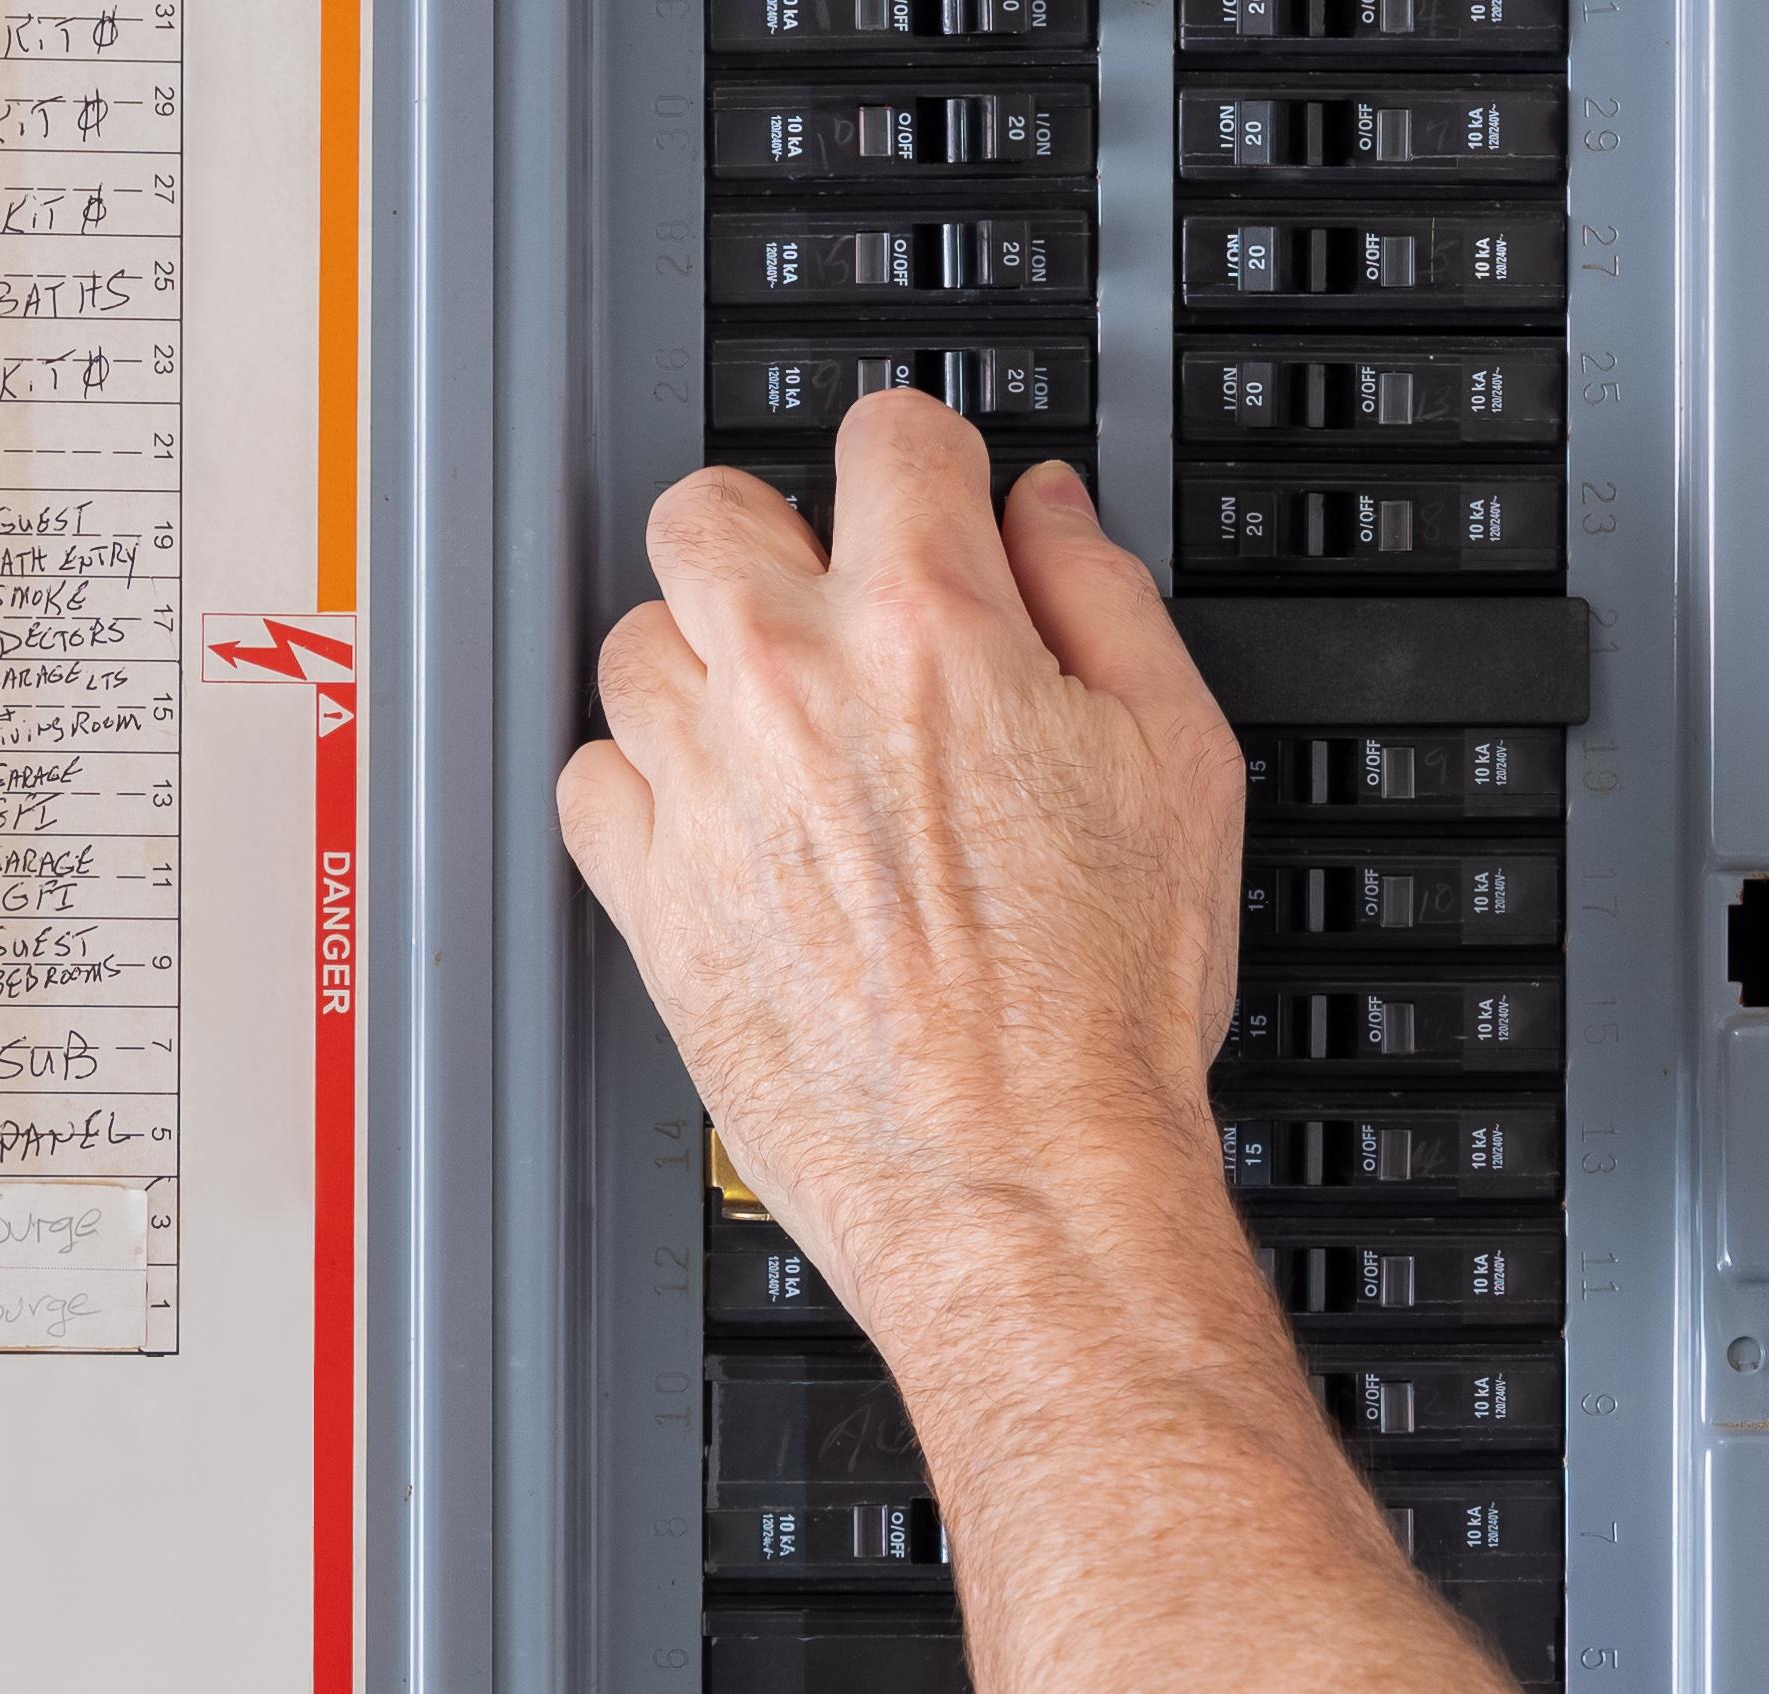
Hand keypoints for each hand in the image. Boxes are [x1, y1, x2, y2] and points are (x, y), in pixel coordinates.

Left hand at [556, 393, 1250, 1344]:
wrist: (1022, 1180)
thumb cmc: (1103, 1011)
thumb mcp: (1179, 762)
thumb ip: (1106, 602)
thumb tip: (1049, 516)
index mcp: (930, 628)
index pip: (888, 438)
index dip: (924, 464)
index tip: (929, 501)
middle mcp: (793, 688)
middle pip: (707, 511)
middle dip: (772, 538)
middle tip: (825, 604)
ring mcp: (703, 791)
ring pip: (633, 641)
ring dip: (699, 666)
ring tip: (775, 732)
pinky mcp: (650, 897)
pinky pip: (589, 777)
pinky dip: (640, 785)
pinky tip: (718, 821)